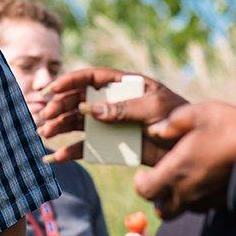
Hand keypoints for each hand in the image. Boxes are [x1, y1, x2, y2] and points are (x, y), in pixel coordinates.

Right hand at [36, 67, 188, 165]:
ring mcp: (111, 123)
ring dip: (59, 127)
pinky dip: (71, 152)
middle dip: (59, 107)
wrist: (190, 150)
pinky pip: (87, 146)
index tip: (52, 89)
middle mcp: (113, 102)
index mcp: (125, 85)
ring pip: (78, 123)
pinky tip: (57, 158)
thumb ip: (123, 108)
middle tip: (45, 117)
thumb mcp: (154, 108)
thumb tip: (88, 110)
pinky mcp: (111, 144)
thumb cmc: (178, 120)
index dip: (70, 81)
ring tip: (45, 134)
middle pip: (79, 101)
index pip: (92, 78)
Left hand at [132, 100, 235, 218]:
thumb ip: (173, 122)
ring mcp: (207, 199)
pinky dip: (198, 198)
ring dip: (177, 198)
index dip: (140, 182)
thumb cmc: (232, 128)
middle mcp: (189, 191)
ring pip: (182, 209)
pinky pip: (203, 207)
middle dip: (157, 197)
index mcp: (177, 170)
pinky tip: (206, 178)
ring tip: (185, 178)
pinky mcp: (223, 202)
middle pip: (162, 209)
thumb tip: (155, 130)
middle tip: (163, 178)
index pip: (144, 191)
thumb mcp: (200, 112)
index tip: (144, 171)